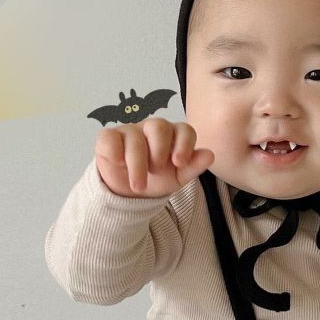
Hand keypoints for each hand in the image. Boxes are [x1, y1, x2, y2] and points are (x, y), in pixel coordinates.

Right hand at [94, 117, 214, 197]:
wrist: (129, 194)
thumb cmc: (157, 179)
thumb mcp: (177, 178)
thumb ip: (193, 166)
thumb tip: (210, 155)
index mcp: (174, 135)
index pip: (184, 129)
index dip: (183, 144)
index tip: (179, 163)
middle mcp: (152, 128)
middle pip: (159, 126)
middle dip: (159, 151)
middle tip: (156, 171)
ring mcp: (130, 131)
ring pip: (134, 136)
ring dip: (137, 164)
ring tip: (139, 186)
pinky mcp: (109, 138)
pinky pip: (110, 137)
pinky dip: (114, 152)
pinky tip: (118, 164)